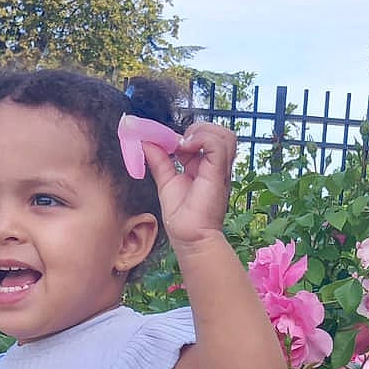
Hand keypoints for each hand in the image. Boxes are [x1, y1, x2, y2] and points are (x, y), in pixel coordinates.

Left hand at [143, 121, 235, 252]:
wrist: (189, 238)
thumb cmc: (181, 218)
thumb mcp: (165, 181)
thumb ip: (158, 160)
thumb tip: (145, 141)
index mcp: (205, 167)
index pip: (205, 137)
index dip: (186, 133)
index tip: (164, 139)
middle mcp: (216, 166)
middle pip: (219, 133)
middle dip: (197, 129)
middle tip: (176, 144)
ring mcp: (219, 169)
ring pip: (223, 135)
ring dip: (201, 132)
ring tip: (183, 145)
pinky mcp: (218, 173)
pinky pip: (217, 144)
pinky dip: (201, 139)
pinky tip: (185, 148)